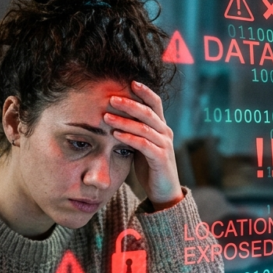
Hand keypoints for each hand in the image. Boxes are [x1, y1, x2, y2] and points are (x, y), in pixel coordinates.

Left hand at [103, 81, 183, 209]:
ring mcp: (164, 145)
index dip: (144, 92)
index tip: (130, 81)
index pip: (155, 104)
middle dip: (129, 103)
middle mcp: (165, 133)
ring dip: (124, 121)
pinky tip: (116, 134)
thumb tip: (114, 117)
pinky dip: (129, 138)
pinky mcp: (160, 159)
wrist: (163, 191)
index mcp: (161, 127)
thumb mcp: (141, 145)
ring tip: (106, 117)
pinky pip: (144, 144)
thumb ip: (133, 131)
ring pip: (144, 127)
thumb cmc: (150, 167)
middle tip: (111, 98)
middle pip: (148, 112)